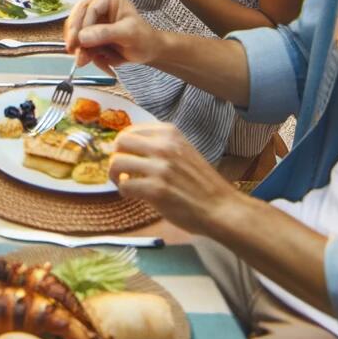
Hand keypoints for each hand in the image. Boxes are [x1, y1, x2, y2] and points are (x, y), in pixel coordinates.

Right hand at [62, 0, 163, 69]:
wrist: (147, 51)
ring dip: (78, 47)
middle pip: (77, 17)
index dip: (82, 26)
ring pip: (75, 30)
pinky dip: (82, 52)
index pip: (89, 8)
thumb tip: (81, 37)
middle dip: (75, 37)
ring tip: (84, 61)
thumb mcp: (128, 34)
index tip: (80, 44)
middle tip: (74, 53)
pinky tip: (89, 60)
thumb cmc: (143, 38)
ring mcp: (92, 18)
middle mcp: (97, 2)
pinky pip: (79, 41)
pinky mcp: (89, 31)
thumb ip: (105, 33)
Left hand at [107, 122, 238, 234]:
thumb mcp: (184, 152)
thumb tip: (129, 147)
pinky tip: (133, 195)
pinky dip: (124, 191)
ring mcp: (160, 167)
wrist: (222, 208)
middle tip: (121, 170)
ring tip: (124, 183)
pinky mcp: (157, 190)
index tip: (126, 157)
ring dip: (115, 175)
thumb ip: (161, 146)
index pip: (130, 130)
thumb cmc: (203, 184)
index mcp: (170, 133)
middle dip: (115, 156)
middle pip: (120, 142)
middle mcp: (164, 146)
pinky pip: (124, 185)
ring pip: (116, 162)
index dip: (123, 146)